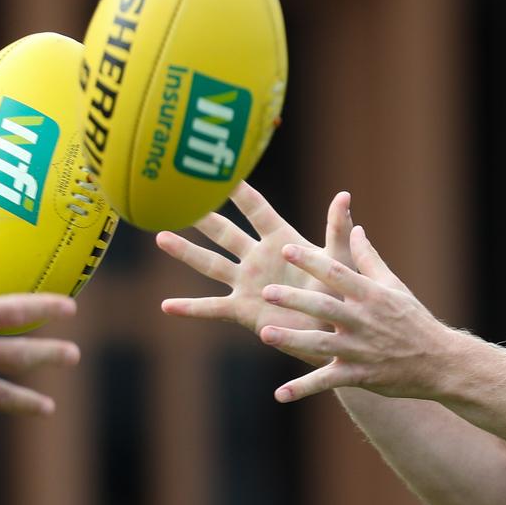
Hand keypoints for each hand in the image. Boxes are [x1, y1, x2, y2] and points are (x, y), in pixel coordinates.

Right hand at [157, 182, 353, 364]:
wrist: (333, 331)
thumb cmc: (340, 292)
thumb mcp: (338, 260)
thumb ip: (337, 229)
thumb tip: (344, 194)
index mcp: (282, 240)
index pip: (257, 210)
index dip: (241, 193)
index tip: (220, 173)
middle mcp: (259, 258)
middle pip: (225, 232)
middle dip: (203, 216)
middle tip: (178, 195)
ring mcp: (247, 283)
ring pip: (210, 264)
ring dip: (185, 251)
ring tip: (160, 236)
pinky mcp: (242, 310)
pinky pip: (211, 308)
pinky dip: (189, 308)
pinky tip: (166, 307)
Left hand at [261, 225, 461, 402]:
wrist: (440, 362)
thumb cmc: (414, 320)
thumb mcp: (394, 286)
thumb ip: (369, 259)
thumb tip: (355, 230)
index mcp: (371, 295)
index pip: (337, 273)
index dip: (312, 261)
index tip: (287, 249)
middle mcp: (363, 321)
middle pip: (324, 307)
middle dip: (295, 299)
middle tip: (267, 292)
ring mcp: (360, 350)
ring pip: (320, 345)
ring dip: (292, 340)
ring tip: (264, 334)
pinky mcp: (359, 376)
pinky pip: (327, 382)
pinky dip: (303, 389)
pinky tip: (280, 394)